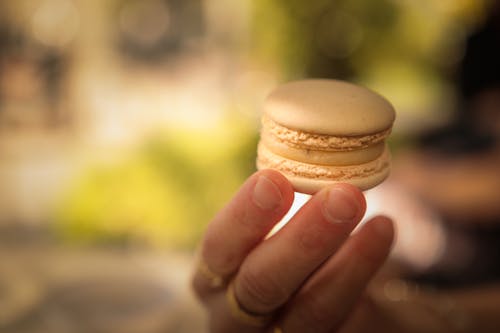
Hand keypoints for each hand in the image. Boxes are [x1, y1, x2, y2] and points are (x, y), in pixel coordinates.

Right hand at [192, 169, 394, 332]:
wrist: (308, 308)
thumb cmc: (280, 257)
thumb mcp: (266, 234)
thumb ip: (278, 206)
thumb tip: (320, 152)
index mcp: (214, 278)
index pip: (218, 249)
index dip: (244, 217)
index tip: (275, 179)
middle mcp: (233, 317)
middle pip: (261, 286)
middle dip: (304, 240)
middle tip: (345, 197)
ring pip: (309, 314)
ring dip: (349, 266)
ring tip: (382, 224)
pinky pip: (345, 329)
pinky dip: (367, 290)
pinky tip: (383, 245)